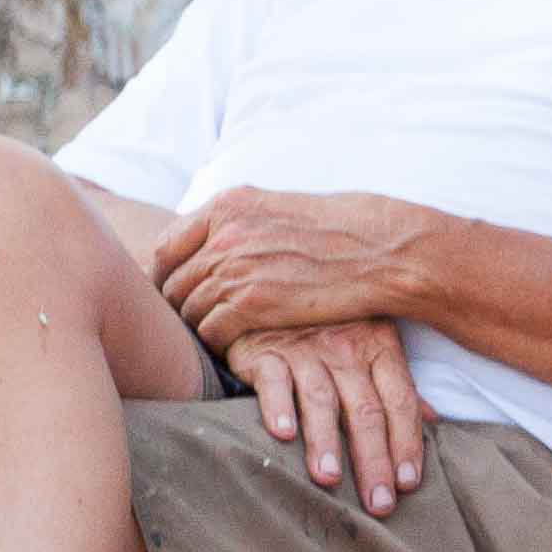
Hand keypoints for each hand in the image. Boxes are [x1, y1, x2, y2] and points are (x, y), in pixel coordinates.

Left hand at [151, 188, 435, 351]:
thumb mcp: (286, 207)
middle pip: (174, 281)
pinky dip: (216, 344)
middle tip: (194, 322)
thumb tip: (221, 240)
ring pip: (189, 310)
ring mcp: (236, 268)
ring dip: (200, 327)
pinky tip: (234, 346)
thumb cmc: (350, 230)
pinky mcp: (252, 304)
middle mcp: (225, 233)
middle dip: (179, 305)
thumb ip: (246, 222)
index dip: (165, 274)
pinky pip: (210, 332)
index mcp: (231, 204)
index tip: (175, 291)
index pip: (169, 245)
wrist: (387, 250)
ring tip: (217, 337)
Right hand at [225, 319, 428, 517]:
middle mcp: (346, 349)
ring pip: (322, 400)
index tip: (408, 483)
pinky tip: (283, 434)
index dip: (407, 442)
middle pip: (366, 410)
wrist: (271, 293)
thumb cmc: (328, 327)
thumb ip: (398, 384)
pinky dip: (278, 406)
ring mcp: (306, 349)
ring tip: (330, 480)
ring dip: (326, 441)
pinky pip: (274, 380)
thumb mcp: (370, 344)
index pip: (400, 401)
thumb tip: (434, 422)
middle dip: (374, 459)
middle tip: (378, 503)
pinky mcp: (266, 351)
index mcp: (379, 347)